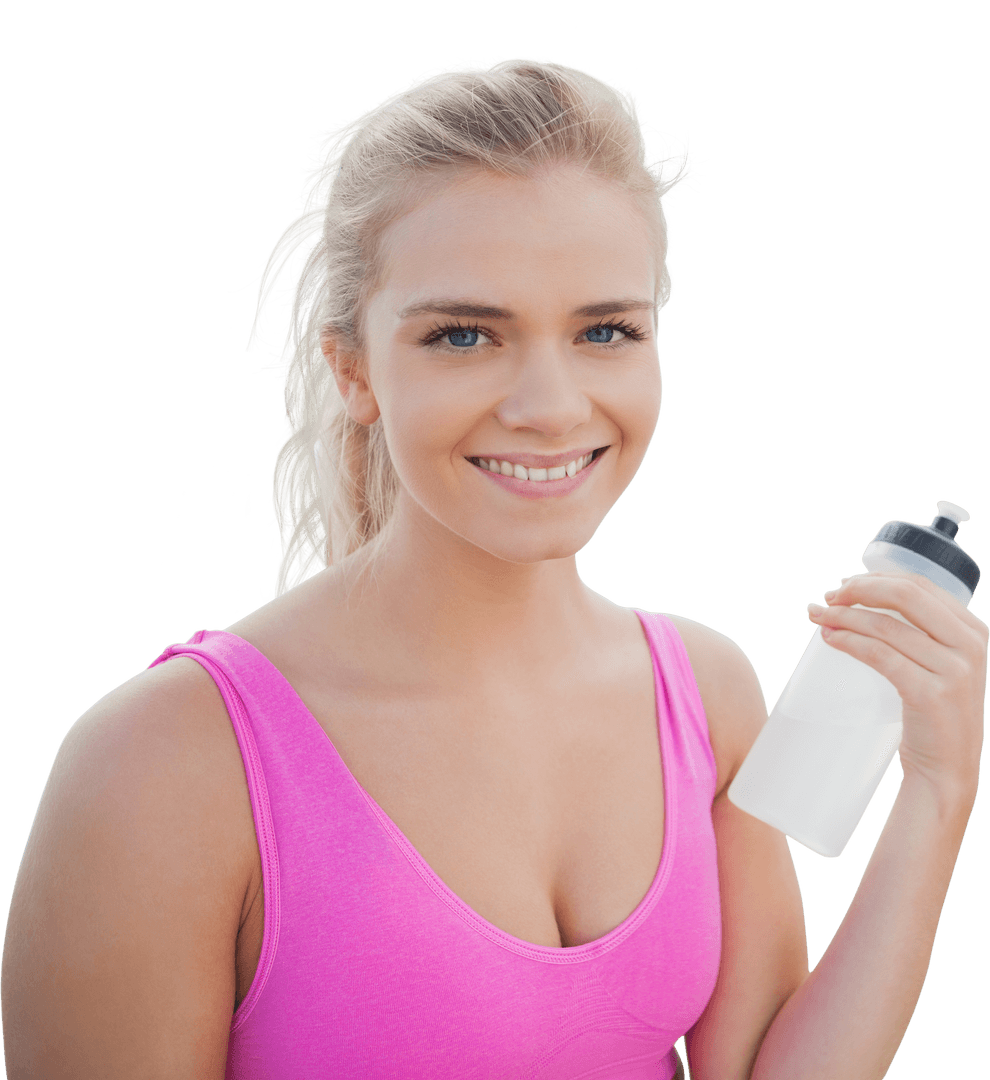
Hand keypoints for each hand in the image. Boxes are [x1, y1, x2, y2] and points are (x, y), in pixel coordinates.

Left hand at [806, 570, 987, 796]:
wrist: (946, 770)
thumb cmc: (933, 714)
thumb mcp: (941, 665)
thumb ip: (921, 634)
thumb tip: (859, 600)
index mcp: (973, 631)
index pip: (920, 585)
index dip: (876, 579)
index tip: (844, 586)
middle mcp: (970, 646)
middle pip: (905, 595)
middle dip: (859, 590)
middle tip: (828, 599)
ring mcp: (955, 671)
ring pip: (887, 626)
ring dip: (845, 617)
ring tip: (818, 618)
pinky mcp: (932, 695)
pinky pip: (881, 656)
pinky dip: (850, 642)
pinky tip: (830, 638)